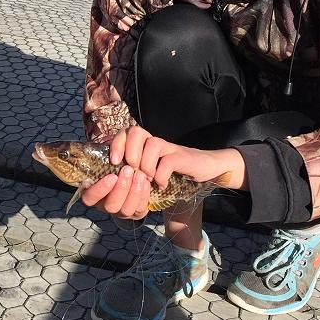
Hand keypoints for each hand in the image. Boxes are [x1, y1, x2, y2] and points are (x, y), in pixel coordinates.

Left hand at [80, 126, 245, 217]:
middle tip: (132, 172)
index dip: (117, 143)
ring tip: (148, 180)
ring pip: (152, 144)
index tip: (114, 162)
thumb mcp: (152, 173)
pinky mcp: (183, 157)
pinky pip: (168, 161)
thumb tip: (114, 188)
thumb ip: (136, 175)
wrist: (206, 169)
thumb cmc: (175, 173)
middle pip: (136, 132)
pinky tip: (161, 185)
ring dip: (146, 165)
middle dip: (130, 153)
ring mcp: (170, 148)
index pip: (127, 131)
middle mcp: (156, 142)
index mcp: (145, 144)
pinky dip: (161, 175)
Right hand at [80, 126, 158, 218]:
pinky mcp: (135, 212)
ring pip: (126, 209)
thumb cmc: (116, 161)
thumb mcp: (109, 155)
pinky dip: (143, 195)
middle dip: (121, 189)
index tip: (111, 176)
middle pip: (111, 206)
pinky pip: (139, 209)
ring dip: (134, 191)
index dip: (100, 189)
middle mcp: (105, 206)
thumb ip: (108, 156)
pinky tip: (145, 182)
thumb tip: (114, 157)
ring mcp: (120, 211)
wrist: (129, 167)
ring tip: (139, 174)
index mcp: (92, 194)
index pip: (90, 198)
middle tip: (127, 170)